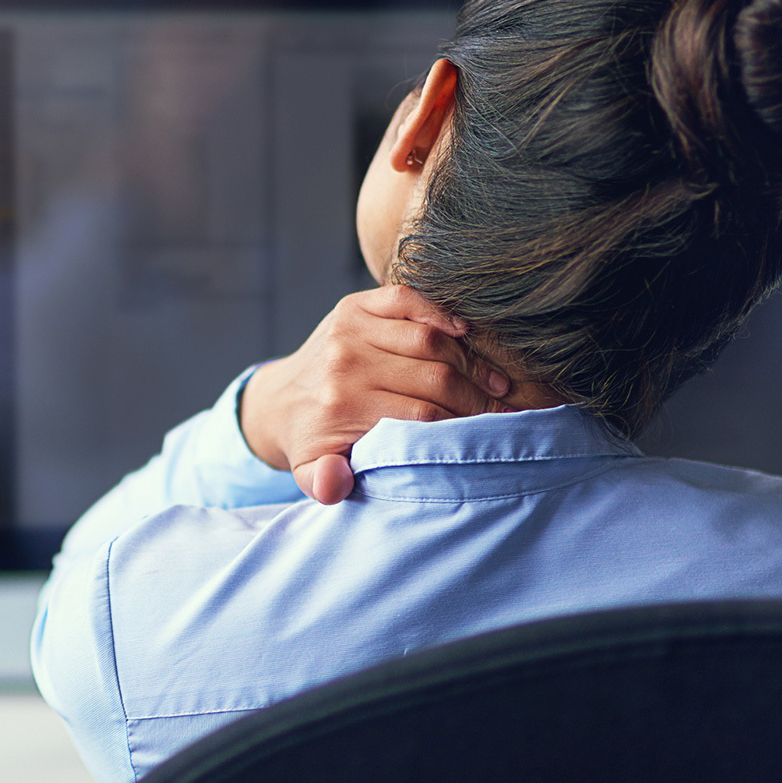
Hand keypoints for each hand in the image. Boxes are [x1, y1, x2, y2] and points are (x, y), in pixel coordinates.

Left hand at [239, 285, 509, 504]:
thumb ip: (324, 483)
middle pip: (432, 376)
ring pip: (429, 339)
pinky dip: (440, 311)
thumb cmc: (311, 441)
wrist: (279, 400)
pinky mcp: (354, 305)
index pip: (422, 414)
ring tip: (494, 383)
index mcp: (341, 404)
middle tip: (502, 412)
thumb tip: (336, 482)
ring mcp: (350, 328)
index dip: (461, 425)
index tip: (489, 436)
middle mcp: (346, 362)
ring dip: (469, 361)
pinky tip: (466, 332)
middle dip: (475, 396)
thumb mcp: (311, 472)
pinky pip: (407, 299)